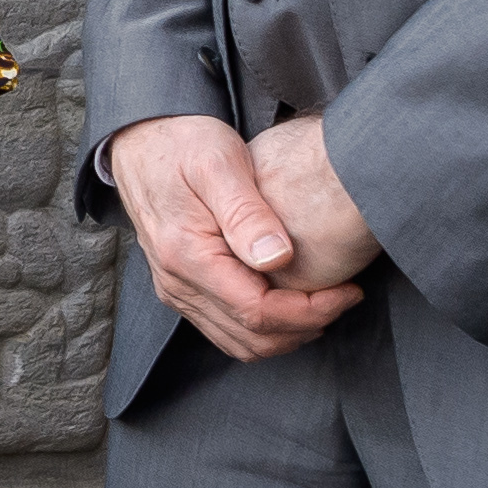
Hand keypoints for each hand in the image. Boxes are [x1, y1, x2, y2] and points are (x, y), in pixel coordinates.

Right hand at [102, 114, 362, 363]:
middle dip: (307, 326)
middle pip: (252, 338)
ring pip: (241, 344)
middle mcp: (177, 284)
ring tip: (325, 302)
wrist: (139, 144)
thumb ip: (246, 212)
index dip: (310, 311)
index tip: (348, 290)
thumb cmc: (182, 144)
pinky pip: (227, 330)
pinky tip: (292, 302)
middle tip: (345, 297)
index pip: (258, 312)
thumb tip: (279, 258)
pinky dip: (265, 329)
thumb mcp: (219, 163)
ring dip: (288, 333)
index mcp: (187, 255)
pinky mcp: (181, 290)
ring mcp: (177, 291)